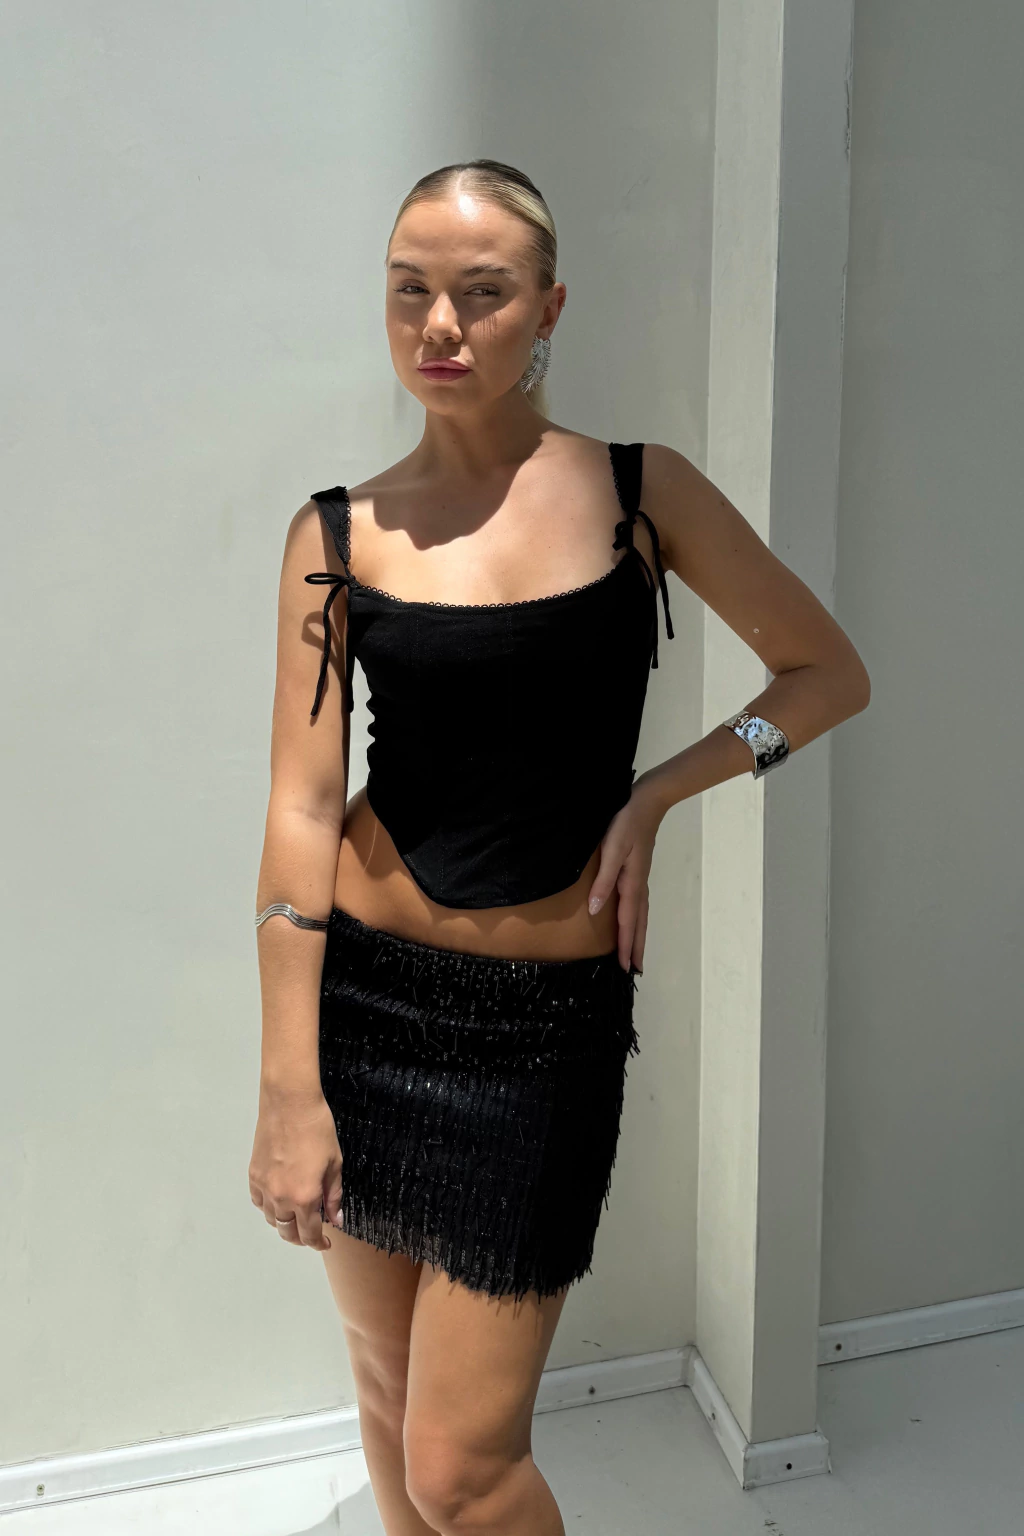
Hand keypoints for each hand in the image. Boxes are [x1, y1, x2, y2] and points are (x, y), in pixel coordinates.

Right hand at [249, 1085, 342, 1250]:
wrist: (290, 1103)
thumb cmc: (318, 1130)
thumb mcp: (335, 1164)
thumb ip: (334, 1196)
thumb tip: (336, 1220)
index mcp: (305, 1197)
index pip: (309, 1233)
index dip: (318, 1243)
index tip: (325, 1244)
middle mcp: (281, 1198)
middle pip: (287, 1232)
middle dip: (300, 1238)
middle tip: (312, 1234)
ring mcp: (264, 1187)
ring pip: (271, 1219)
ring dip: (284, 1223)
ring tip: (296, 1216)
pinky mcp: (253, 1174)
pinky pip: (258, 1201)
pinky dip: (268, 1207)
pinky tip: (278, 1200)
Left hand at [587, 778, 665, 972]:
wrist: (647, 801)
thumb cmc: (625, 824)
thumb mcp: (611, 850)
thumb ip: (604, 880)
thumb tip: (596, 911)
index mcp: (631, 883)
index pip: (628, 921)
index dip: (626, 945)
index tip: (627, 968)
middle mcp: (638, 884)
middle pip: (639, 922)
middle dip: (637, 946)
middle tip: (635, 970)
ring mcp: (640, 877)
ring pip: (641, 914)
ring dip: (639, 934)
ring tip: (637, 952)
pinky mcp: (638, 870)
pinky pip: (639, 903)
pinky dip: (638, 918)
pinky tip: (633, 919)